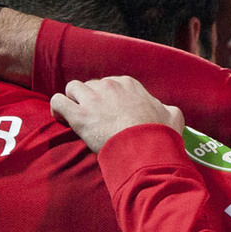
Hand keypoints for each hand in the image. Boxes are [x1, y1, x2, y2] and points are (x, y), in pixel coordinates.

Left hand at [50, 77, 183, 152]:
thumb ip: (167, 108)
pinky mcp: (80, 115)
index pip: (111, 83)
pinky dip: (57, 108)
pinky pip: (58, 101)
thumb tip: (166, 110)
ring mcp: (93, 99)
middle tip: (94, 117)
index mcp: (129, 84)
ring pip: (73, 88)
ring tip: (76, 115)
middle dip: (90, 99)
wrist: (146, 147)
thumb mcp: (173, 115)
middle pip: (91, 85)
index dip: (107, 98)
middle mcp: (109, 86)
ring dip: (73, 100)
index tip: (109, 112)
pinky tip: (61, 117)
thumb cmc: (159, 134)